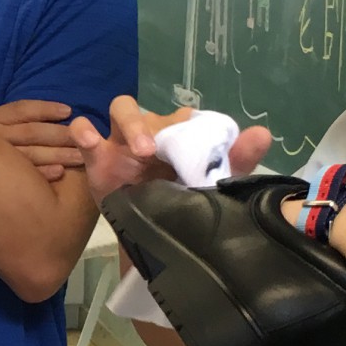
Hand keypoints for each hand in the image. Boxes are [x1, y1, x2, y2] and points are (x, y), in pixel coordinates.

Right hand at [0, 100, 82, 183]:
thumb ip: (11, 122)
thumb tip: (52, 116)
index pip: (21, 110)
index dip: (45, 109)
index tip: (68, 111)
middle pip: (31, 132)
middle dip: (60, 135)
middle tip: (85, 138)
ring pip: (30, 154)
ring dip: (58, 154)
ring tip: (80, 157)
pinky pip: (23, 176)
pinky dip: (42, 173)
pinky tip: (60, 173)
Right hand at [65, 97, 272, 206]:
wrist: (156, 237)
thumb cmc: (186, 201)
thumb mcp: (215, 184)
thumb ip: (237, 160)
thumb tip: (262, 133)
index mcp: (179, 133)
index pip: (183, 115)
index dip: (189, 123)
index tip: (198, 146)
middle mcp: (151, 130)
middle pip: (147, 109)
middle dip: (149, 124)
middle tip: (153, 150)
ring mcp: (122, 142)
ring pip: (120, 110)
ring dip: (129, 124)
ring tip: (138, 151)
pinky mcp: (98, 158)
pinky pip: (84, 133)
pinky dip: (82, 131)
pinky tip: (88, 141)